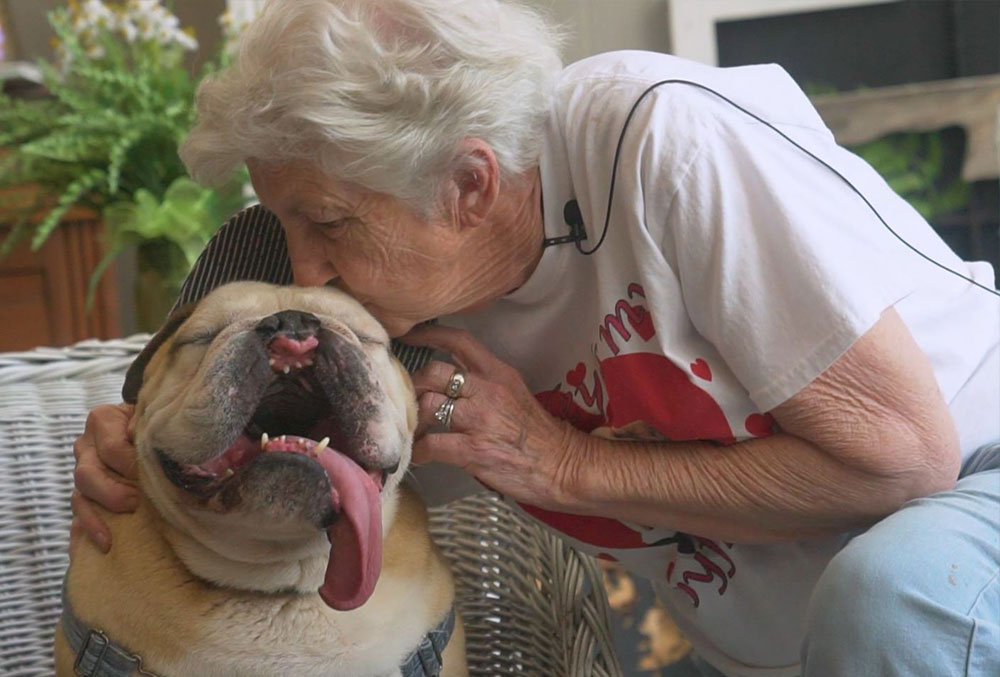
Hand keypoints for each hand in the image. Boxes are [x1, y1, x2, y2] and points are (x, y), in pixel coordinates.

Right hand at [70, 403, 139, 553]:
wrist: (148, 427)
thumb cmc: (153, 422)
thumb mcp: (153, 416)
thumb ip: (147, 424)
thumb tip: (141, 436)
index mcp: (102, 421)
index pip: (112, 447)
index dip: (131, 464)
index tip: (150, 476)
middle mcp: (86, 447)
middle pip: (87, 474)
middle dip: (111, 493)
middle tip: (135, 503)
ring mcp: (83, 473)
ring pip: (80, 498)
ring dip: (96, 518)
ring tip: (110, 537)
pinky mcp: (86, 495)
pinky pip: (80, 516)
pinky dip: (87, 532)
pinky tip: (100, 546)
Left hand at [404, 325, 580, 509]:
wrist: (563, 465)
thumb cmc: (538, 435)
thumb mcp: (515, 394)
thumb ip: (486, 383)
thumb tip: (451, 379)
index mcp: (499, 373)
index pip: (460, 341)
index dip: (430, 334)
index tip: (410, 336)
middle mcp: (488, 391)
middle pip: (434, 372)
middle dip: (414, 385)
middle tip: (407, 398)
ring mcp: (479, 420)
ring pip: (428, 405)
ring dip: (414, 420)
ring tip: (414, 430)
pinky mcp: (473, 450)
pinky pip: (432, 445)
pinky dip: (419, 451)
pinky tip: (420, 456)